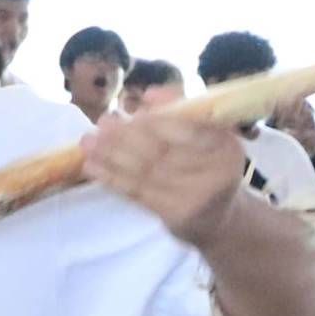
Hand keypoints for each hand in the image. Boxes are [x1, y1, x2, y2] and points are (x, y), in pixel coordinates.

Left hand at [83, 104, 256, 242]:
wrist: (219, 219)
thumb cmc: (207, 167)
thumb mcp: (207, 137)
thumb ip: (181, 114)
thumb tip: (148, 96)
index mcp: (225, 144)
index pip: (190, 128)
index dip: (160, 118)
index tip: (134, 110)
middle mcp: (217, 172)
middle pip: (163, 150)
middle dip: (127, 134)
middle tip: (103, 122)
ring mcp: (197, 197)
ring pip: (146, 171)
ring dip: (112, 154)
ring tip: (88, 141)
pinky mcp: (177, 216)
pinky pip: (138, 192)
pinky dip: (112, 178)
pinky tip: (92, 166)